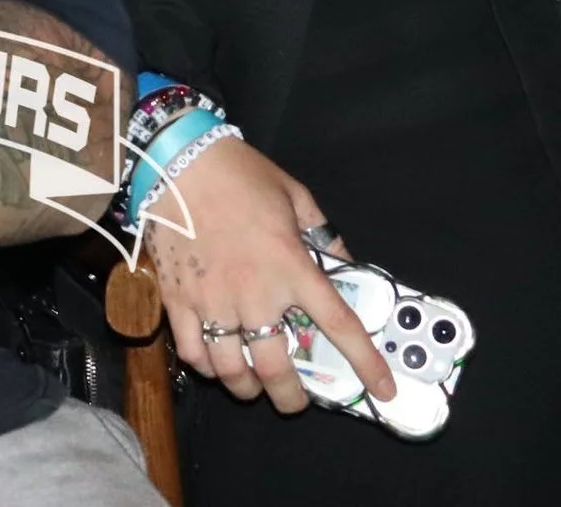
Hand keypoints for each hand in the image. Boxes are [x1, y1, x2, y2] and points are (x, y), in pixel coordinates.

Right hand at [144, 139, 395, 412]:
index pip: (338, 324)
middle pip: (277, 368)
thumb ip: (325, 237)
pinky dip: (207, 367)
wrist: (178, 161)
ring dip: (248, 387)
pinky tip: (216, 361)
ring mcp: (214, 301)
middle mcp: (256, 293)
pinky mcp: (179, 301)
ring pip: (233, 371)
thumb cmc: (241, 175)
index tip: (383, 389)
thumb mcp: (297, 197)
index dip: (366, 363)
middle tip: (295, 400)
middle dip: (291, 397)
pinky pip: (193, 353)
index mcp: (292, 265)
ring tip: (254, 386)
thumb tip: (345, 266)